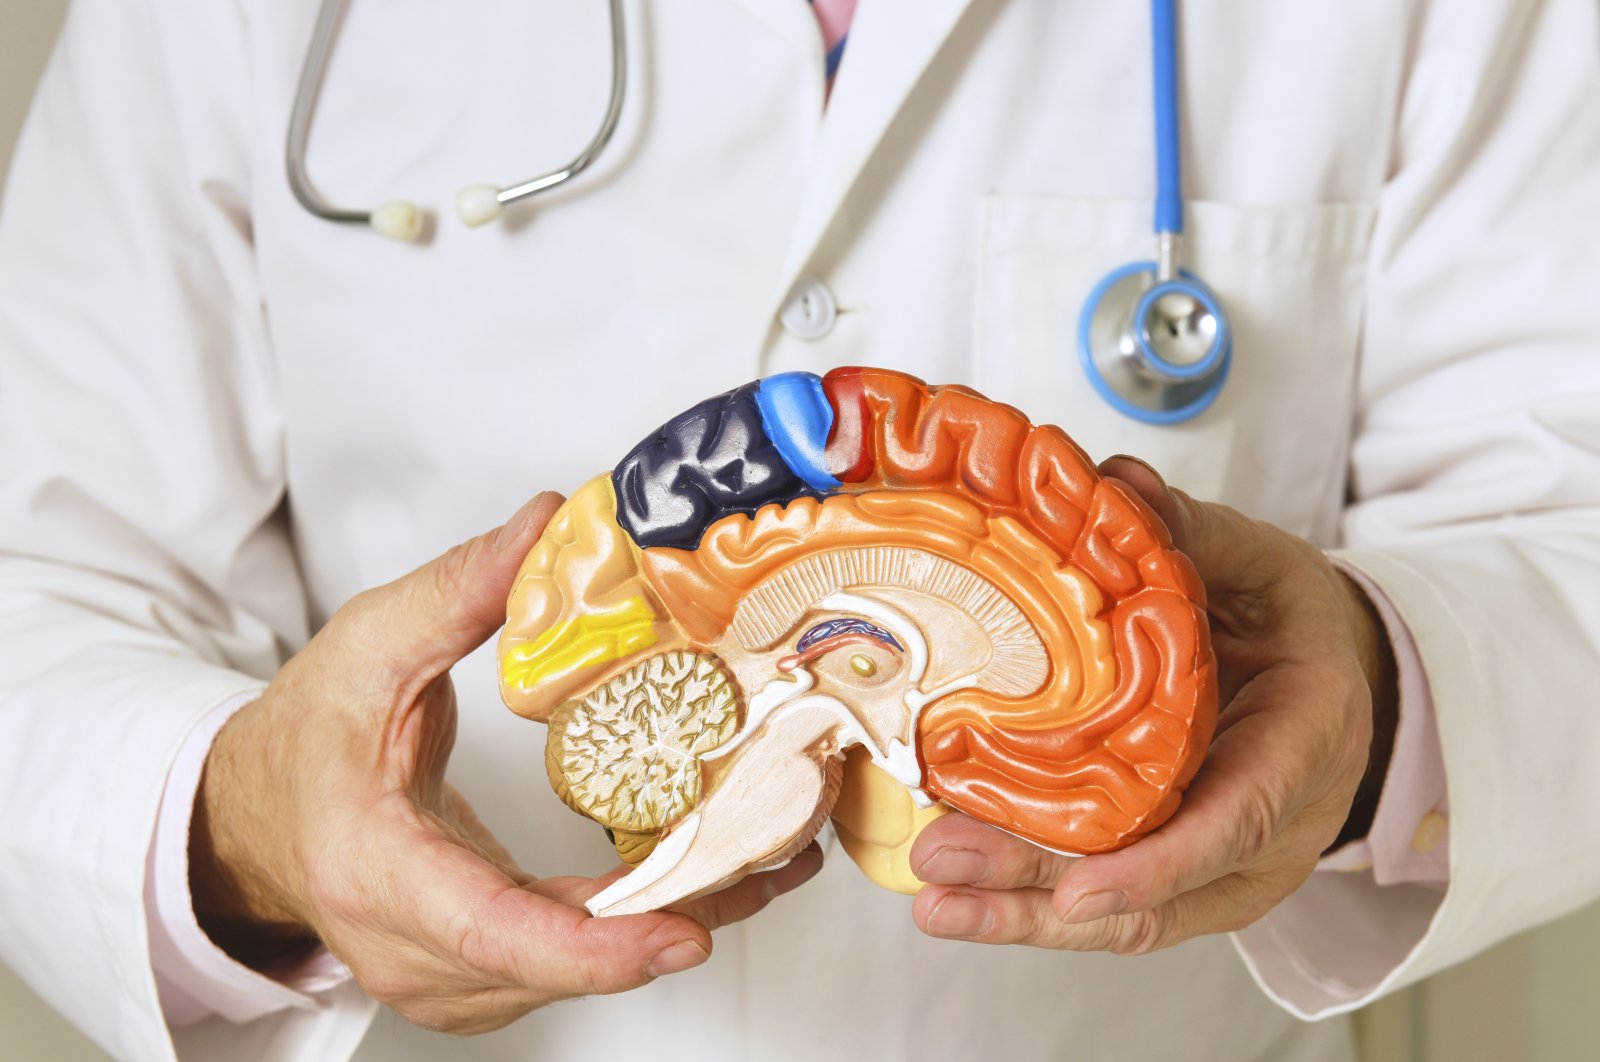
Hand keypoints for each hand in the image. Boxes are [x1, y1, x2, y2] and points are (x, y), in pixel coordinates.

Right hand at [189, 493, 822, 1033]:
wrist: (259, 818)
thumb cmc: (302, 742)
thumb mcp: (368, 645)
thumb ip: (457, 588)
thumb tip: (547, 523)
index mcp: (380, 874)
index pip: (496, 936)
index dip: (598, 945)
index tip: (686, 929)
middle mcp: (417, 952)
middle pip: (565, 958)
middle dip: (681, 912)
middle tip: (779, 853)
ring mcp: (451, 977)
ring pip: (583, 968)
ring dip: (680, 916)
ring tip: (772, 858)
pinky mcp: (483, 975)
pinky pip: (577, 959)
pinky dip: (647, 922)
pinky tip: (717, 875)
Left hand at [908, 457, 1397, 954]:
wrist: (1332, 678)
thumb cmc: (1298, 623)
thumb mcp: (1266, 565)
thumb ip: (1197, 535)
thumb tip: (1116, 482)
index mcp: (1307, 741)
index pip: (1238, 818)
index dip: (1160, 865)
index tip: (1080, 892)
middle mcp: (1273, 827)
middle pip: (1161, 888)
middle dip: (1047, 890)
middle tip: (949, 875)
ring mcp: (1230, 865)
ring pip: (1128, 915)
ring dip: (1025, 912)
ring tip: (937, 902)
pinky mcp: (1186, 876)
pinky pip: (1109, 900)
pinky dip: (1034, 901)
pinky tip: (960, 892)